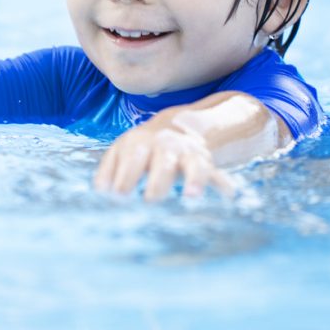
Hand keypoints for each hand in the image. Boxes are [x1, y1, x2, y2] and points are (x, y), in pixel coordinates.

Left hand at [93, 121, 240, 201]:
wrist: (176, 127)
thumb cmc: (140, 148)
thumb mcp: (120, 152)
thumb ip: (107, 172)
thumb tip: (101, 193)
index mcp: (139, 144)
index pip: (131, 161)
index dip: (125, 180)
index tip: (119, 200)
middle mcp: (165, 147)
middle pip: (162, 163)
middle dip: (158, 182)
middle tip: (150, 201)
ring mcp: (186, 154)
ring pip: (193, 166)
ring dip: (194, 180)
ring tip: (191, 197)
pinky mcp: (204, 163)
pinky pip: (215, 174)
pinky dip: (222, 184)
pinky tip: (228, 196)